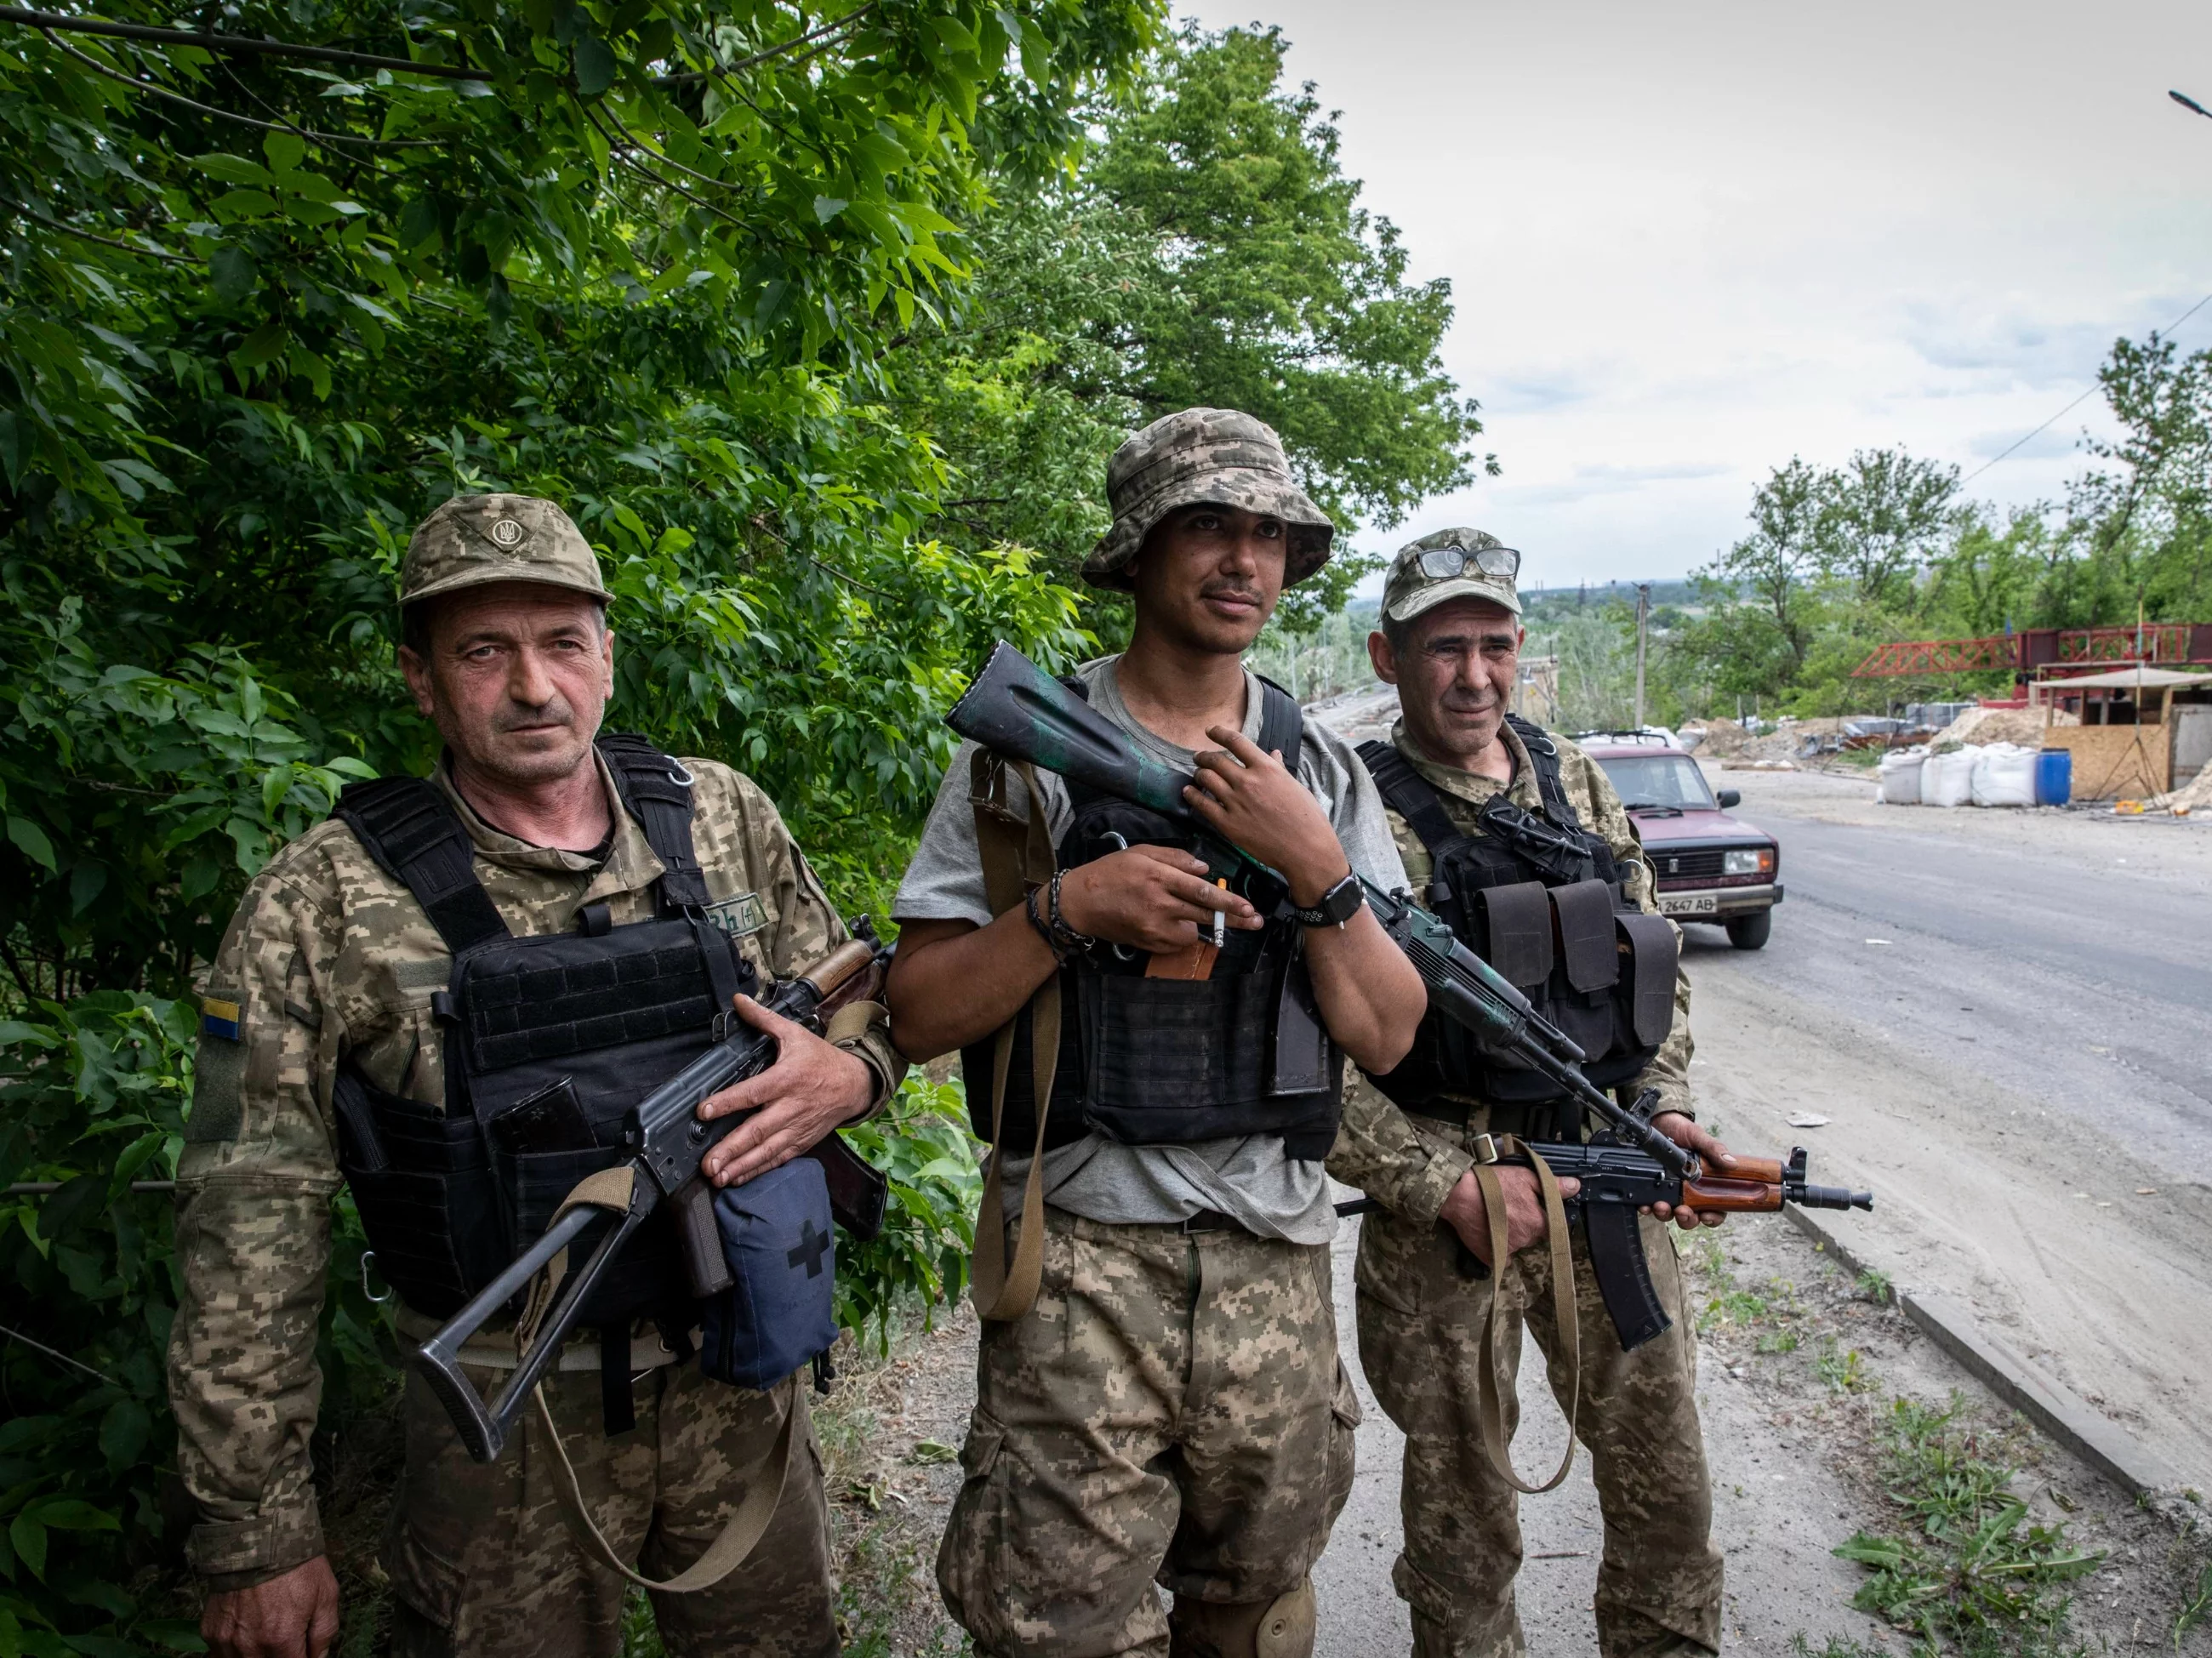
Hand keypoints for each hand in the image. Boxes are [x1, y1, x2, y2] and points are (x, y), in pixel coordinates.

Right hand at [201, 1555, 339, 1657]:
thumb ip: (324, 1634)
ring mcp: (226, 1641)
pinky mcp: (210, 1631)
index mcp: (281, 1640)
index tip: (304, 1649)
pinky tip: (247, 1630)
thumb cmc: (295, 1565)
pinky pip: (221, 1653)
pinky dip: (235, 1648)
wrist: (257, 1538)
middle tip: (286, 1638)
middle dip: (280, 1655)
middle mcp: (250, 1647)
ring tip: (267, 1632)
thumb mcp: (326, 1595)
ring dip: (257, 1656)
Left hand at [697, 994, 875, 1188]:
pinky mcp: (802, 1141)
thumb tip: (739, 1000)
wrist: (855, 1084)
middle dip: (731, 1148)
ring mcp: (797, 1127)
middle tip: (708, 1163)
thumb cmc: (820, 1059)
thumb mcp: (794, 1034)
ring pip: (766, 1150)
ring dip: (740, 1165)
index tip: (704, 1111)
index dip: (727, 1102)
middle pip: (757, 1130)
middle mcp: (791, 1106)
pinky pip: (778, 1158)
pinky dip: (758, 1170)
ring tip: (717, 1176)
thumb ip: (764, 1019)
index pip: (753, 1092)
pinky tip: (737, 1178)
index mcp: (787, 1078)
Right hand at [1055, 843, 1262, 952]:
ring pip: (1193, 931)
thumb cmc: (1110, 873)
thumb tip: (1204, 868)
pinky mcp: (1149, 943)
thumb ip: (1175, 858)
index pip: (1202, 891)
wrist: (1081, 903)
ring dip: (1200, 923)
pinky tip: (1173, 922)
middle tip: (1256, 921)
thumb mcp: (1141, 853)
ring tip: (1193, 914)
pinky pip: (1177, 942)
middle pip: (1205, 914)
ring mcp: (1154, 928)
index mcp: (1158, 878)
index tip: (1249, 907)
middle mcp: (1159, 905)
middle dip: (1234, 919)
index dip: (1229, 900)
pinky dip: (1182, 933)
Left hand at [1183, 726, 1349, 905]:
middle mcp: (1248, 781)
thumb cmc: (1307, 818)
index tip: (1211, 731)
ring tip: (1197, 775)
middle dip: (1203, 756)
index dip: (1219, 732)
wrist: (1306, 850)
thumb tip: (1273, 753)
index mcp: (1266, 768)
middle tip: (1199, 757)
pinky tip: (1189, 792)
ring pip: (1206, 779)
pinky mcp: (1228, 824)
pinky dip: (1192, 795)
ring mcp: (1236, 802)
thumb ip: (1278, 768)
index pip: (1236, 742)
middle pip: (1216, 760)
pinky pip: (1202, 805)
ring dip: (1198, 774)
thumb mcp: (1294, 786)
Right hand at [1438, 1165, 1581, 1265]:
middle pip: (1532, 1235)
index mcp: (1538, 1223)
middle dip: (1525, 1224)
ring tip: (1496, 1218)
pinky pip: (1502, 1256)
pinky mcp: (1491, 1258)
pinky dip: (1499, 1247)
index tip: (1527, 1206)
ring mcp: (1509, 1251)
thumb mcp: (1526, 1177)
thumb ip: (1553, 1185)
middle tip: (1509, 1208)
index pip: (1550, 1225)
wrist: (1459, 1195)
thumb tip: (1576, 1187)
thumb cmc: (1493, 1184)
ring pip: (1517, 1244)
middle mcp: (1526, 1240)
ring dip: (1512, 1234)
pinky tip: (1490, 1232)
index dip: (1539, 1214)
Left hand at [1643, 1111, 1735, 1229]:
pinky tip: (1645, 1205)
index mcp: (1706, 1185)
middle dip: (1687, 1219)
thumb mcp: (1700, 1138)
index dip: (1713, 1218)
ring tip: (1660, 1205)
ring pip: (1670, 1214)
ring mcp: (1670, 1192)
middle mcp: (1689, 1193)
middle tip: (1682, 1211)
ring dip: (1665, 1214)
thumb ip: (1714, 1150)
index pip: (1715, 1209)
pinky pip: (1650, 1204)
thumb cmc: (1684, 1131)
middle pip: (1691, 1217)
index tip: (1706, 1216)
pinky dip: (1647, 1207)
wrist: (1660, 1121)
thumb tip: (1731, 1162)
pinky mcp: (1653, 1188)